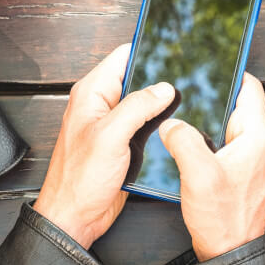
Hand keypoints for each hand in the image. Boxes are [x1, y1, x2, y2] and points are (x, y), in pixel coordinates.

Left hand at [33, 45, 175, 248]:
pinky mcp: (124, 144)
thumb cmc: (80, 179)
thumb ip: (137, 107)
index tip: (173, 46)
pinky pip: (146, 126)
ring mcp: (113, 125)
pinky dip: (160, 125)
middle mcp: (102, 105)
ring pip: (145, 103)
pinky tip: (175, 126)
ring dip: (162, 105)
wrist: (76, 217)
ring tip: (187, 102)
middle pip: (138, 78)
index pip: (123, 57)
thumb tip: (164, 88)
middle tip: (188, 79)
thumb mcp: (110, 136)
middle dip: (160, 79)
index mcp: (92, 93)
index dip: (147, 49)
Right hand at [159, 74, 264, 260]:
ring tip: (184, 112)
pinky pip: (227, 138)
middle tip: (187, 87)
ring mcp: (254, 155)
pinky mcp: (243, 167)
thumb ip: (183, 140)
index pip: (249, 86)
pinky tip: (189, 138)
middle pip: (239, 101)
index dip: (228, 71)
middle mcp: (262, 142)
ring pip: (231, 120)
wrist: (230, 253)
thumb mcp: (198, 174)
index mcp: (259, 135)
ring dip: (210, 116)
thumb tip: (171, 122)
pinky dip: (210, 134)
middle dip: (214, 93)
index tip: (207, 63)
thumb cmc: (223, 219)